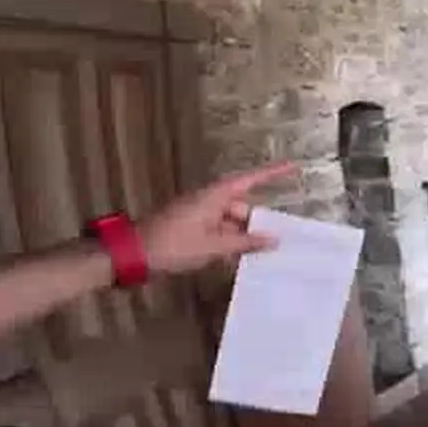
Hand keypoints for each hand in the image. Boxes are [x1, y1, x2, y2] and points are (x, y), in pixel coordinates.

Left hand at [137, 162, 297, 272]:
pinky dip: (227, 241)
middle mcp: (208, 199)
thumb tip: (272, 239)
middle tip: (275, 242)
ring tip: (257, 256)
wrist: (134, 254)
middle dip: (255, 223)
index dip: (273, 173)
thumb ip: (244, 243)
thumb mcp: (213, 246)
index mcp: (215, 196)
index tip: (294, 166)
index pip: (251, 180)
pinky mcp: (189, 226)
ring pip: (229, 221)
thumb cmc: (174, 245)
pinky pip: (217, 229)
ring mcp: (198, 212)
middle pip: (241, 206)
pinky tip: (235, 259)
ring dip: (240, 237)